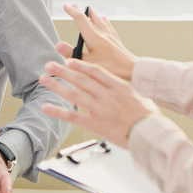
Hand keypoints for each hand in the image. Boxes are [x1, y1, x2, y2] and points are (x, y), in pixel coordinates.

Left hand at [39, 60, 160, 149]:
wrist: (149, 133)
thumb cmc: (149, 118)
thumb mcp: (142, 99)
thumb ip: (128, 94)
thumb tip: (124, 92)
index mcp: (118, 87)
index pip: (96, 72)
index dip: (81, 65)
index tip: (70, 59)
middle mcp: (106, 95)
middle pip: (81, 80)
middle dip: (63, 71)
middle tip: (50, 64)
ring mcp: (99, 109)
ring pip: (73, 94)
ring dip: (56, 85)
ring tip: (44, 79)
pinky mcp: (95, 124)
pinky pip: (73, 115)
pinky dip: (58, 111)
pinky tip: (46, 107)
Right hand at [57, 4, 138, 80]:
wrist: (131, 68)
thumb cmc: (110, 67)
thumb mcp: (87, 63)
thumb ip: (72, 54)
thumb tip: (58, 45)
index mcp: (93, 37)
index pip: (80, 20)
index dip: (72, 12)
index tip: (66, 6)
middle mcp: (102, 33)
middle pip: (89, 18)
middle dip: (80, 12)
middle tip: (74, 5)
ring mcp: (110, 36)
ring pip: (99, 21)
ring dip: (92, 14)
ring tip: (89, 9)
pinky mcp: (116, 41)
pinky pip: (108, 27)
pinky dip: (104, 21)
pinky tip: (105, 19)